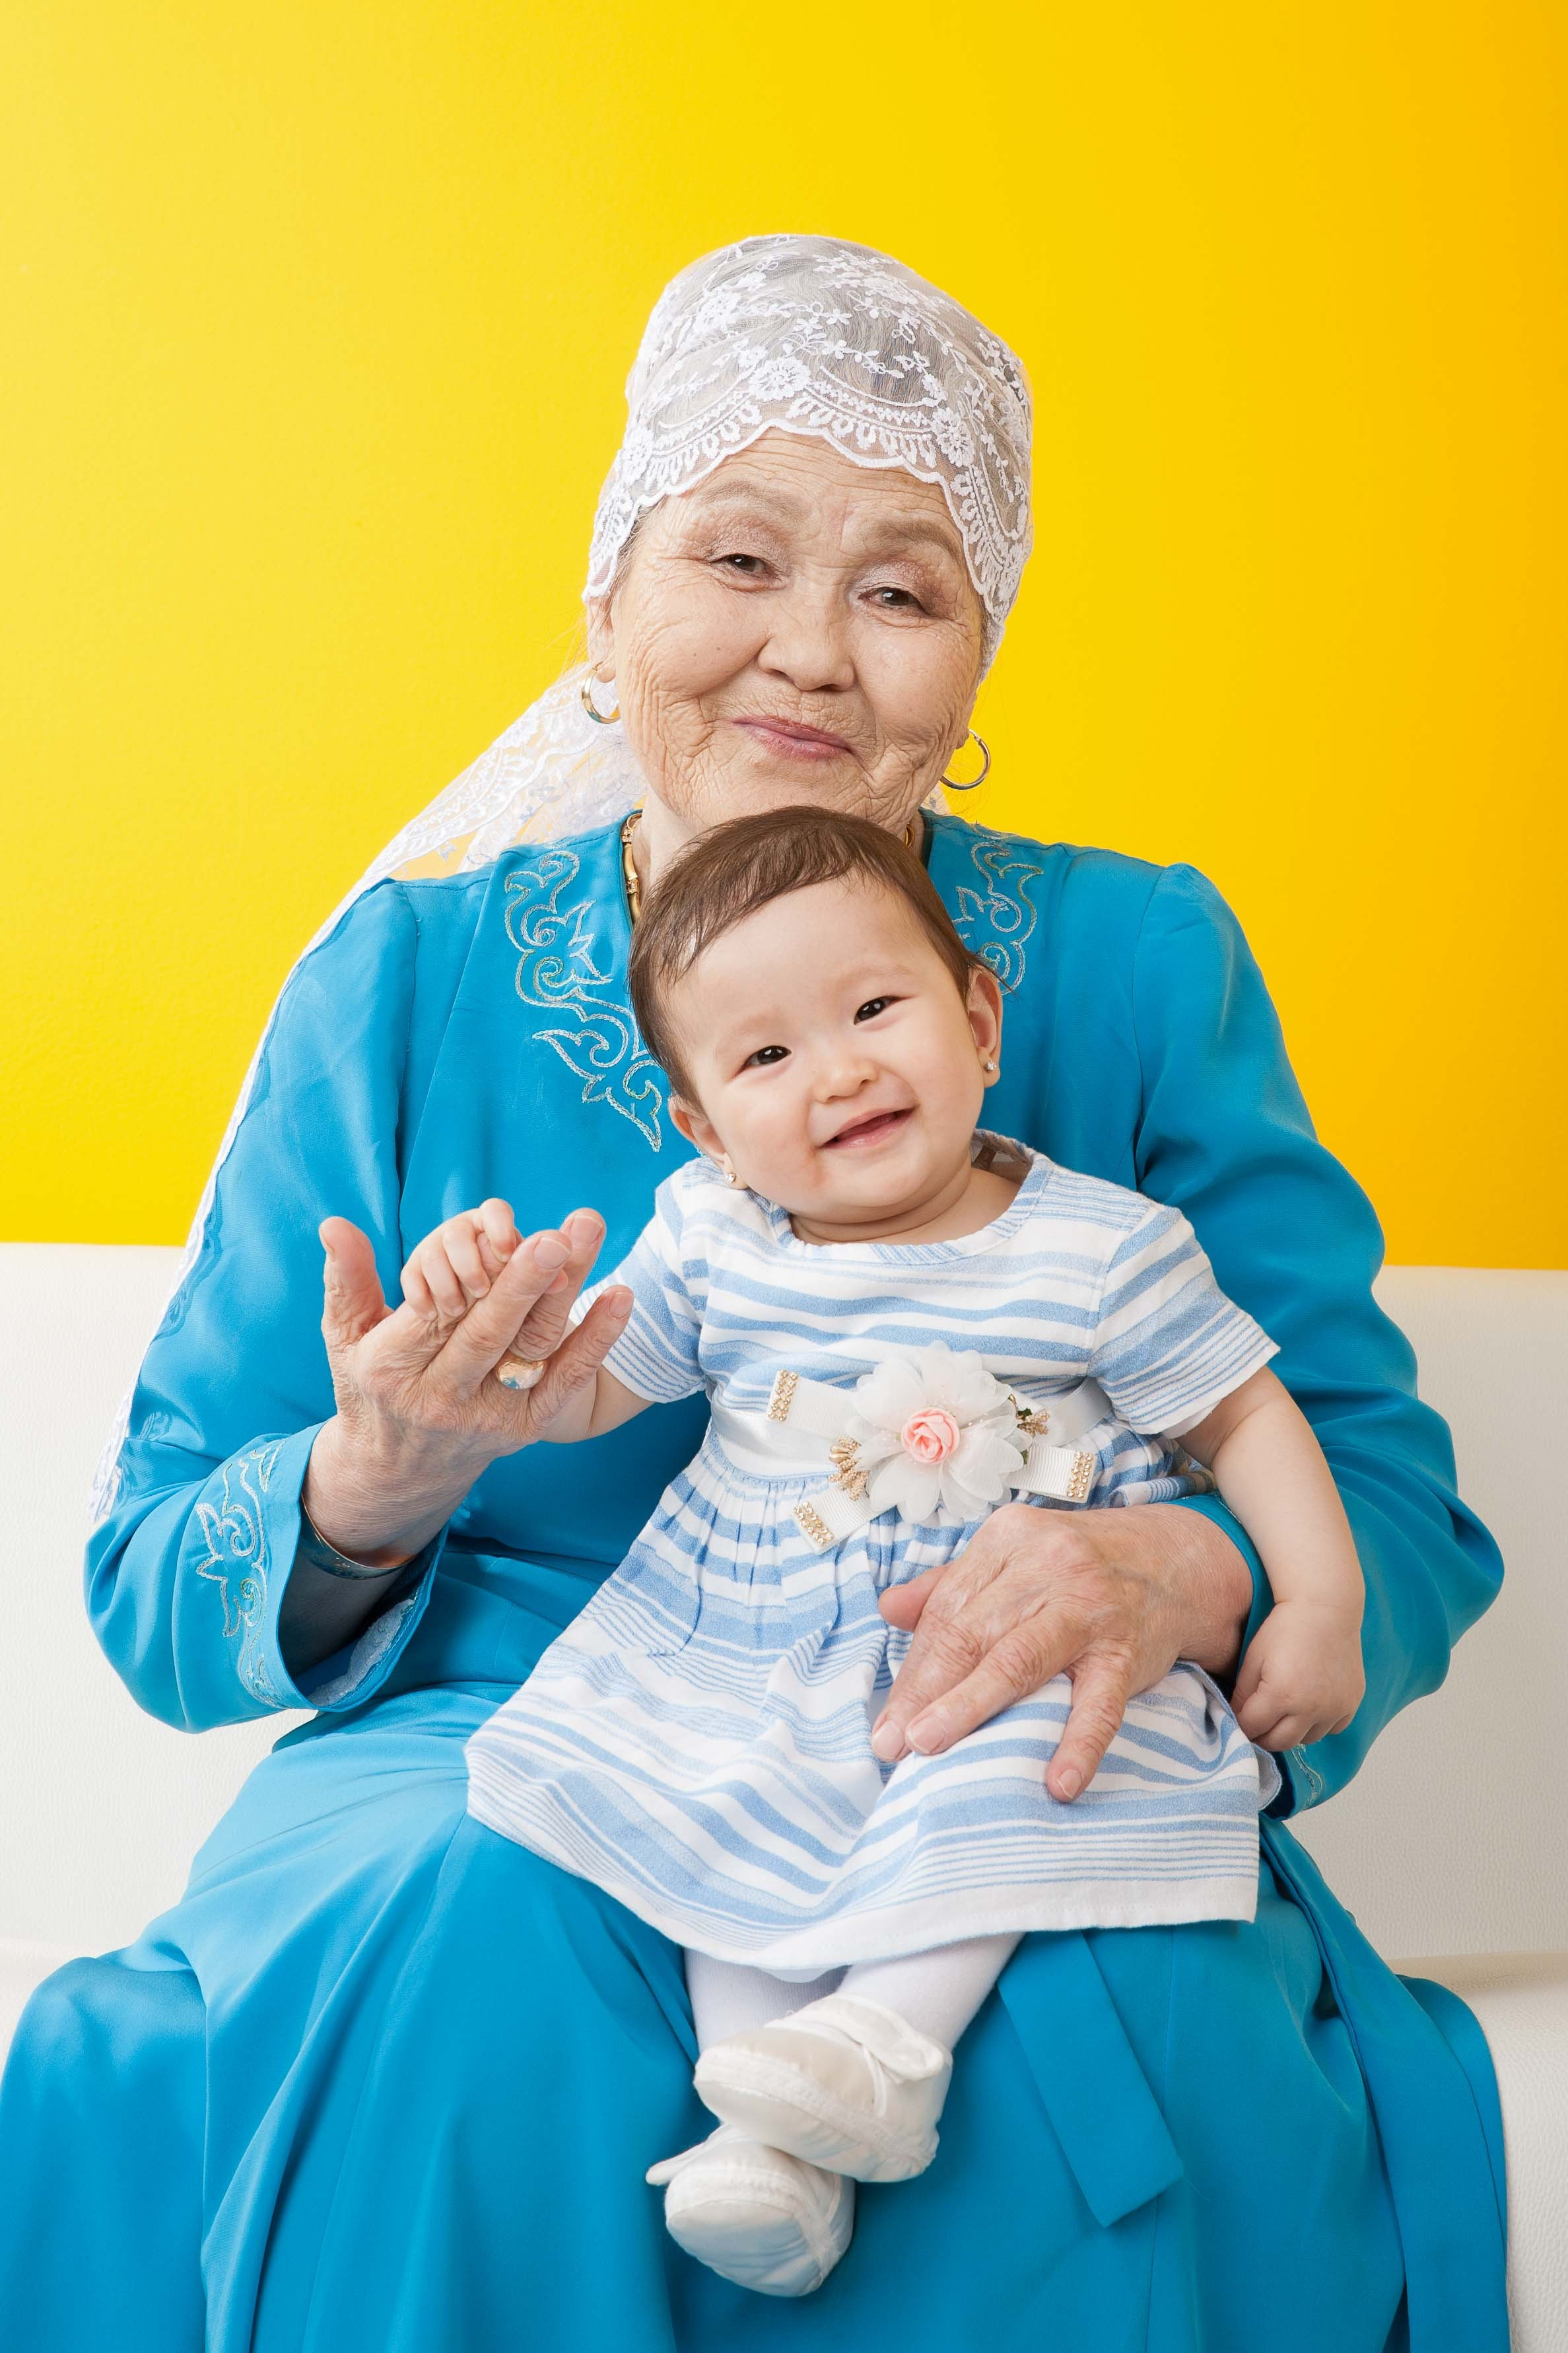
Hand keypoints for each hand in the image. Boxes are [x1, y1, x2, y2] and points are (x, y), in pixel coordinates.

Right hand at [305, 1200, 630, 1563]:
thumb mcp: (345, 1337)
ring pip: (532, 1349)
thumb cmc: (371, 1386)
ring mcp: (488, 1415)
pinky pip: (567, 1381)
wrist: (398, 1471)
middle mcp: (442, 1397)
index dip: (467, 1278)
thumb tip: (335, 1224)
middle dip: (521, 1285)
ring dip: (566, 1295)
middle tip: (553, 1238)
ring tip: (584, 1241)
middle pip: (487, 1334)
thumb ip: (346, 1281)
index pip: (434, 1318)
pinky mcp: (525, 1427)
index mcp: (393, 1369)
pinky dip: (596, 1341)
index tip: (498, 1234)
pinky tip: (620, 1298)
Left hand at [871, 1502, 1252, 1801]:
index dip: (912, 1670)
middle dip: (925, 1692)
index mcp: (1007, 1540)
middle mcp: (1045, 1564)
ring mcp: (1089, 1606)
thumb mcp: (1015, 1558)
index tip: (886, 1721)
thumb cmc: (1078, 1567)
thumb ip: (951, 1584)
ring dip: (969, 1706)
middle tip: (893, 1745)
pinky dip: (1079, 1742)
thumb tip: (887, 1609)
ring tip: (930, 1747)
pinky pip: (1100, 1700)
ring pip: (1018, 1658)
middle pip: (971, 1633)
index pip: (947, 1610)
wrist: (1174, 1560)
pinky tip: (1058, 1782)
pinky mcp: (1128, 1648)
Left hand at [1231, 1599, 1364, 1749]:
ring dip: (1290, 1732)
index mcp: (1282, 1696)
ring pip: (1306, 1740)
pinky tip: (1308, 1707)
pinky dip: (1318, 1724)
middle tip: (1256, 1723)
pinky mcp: (1351, 1703)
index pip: (1252, 1728)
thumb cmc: (1285, 1627)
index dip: (1241, 1725)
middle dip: (1262, 1735)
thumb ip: (1243, 1693)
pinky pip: (1332, 1729)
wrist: (1325, 1608)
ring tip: (1281, 1714)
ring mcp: (1334, 1708)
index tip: (1238, 1719)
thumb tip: (1237, 1717)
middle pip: (1279, 1742)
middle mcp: (1311, 1708)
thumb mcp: (1253, 1657)